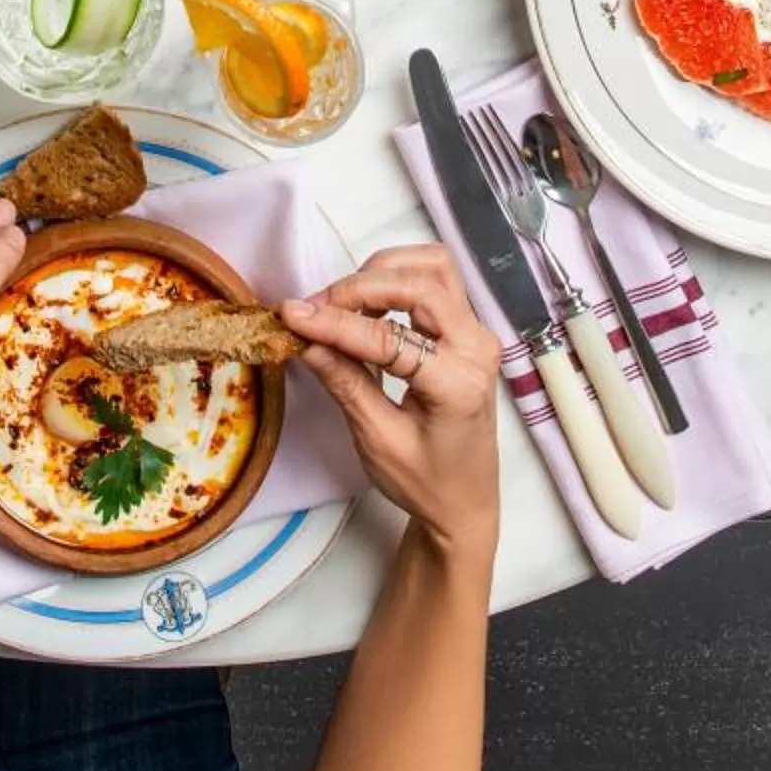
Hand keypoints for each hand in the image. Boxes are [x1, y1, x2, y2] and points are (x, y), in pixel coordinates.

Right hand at [283, 246, 501, 562]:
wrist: (466, 503)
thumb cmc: (426, 482)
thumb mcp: (378, 441)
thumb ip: (345, 383)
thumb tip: (305, 338)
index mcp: (459, 385)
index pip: (390, 338)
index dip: (337, 323)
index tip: (293, 315)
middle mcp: (477, 348)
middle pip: (420, 283)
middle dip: (360, 287)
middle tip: (315, 309)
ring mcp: (477, 334)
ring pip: (431, 268)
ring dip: (382, 274)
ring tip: (342, 305)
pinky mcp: (468, 329)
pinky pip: (435, 281)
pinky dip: (396, 280)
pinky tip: (367, 307)